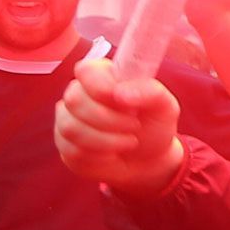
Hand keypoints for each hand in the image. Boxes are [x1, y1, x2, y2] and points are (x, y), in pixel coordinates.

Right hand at [56, 59, 184, 196]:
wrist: (149, 159)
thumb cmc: (153, 125)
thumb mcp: (164, 106)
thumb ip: (149, 91)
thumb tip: (120, 94)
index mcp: (102, 76)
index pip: (85, 70)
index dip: (100, 87)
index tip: (123, 103)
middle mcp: (79, 94)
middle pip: (75, 100)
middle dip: (109, 119)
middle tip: (134, 126)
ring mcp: (67, 119)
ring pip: (71, 127)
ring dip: (106, 140)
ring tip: (129, 141)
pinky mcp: (65, 144)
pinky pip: (72, 150)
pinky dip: (99, 156)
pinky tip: (114, 154)